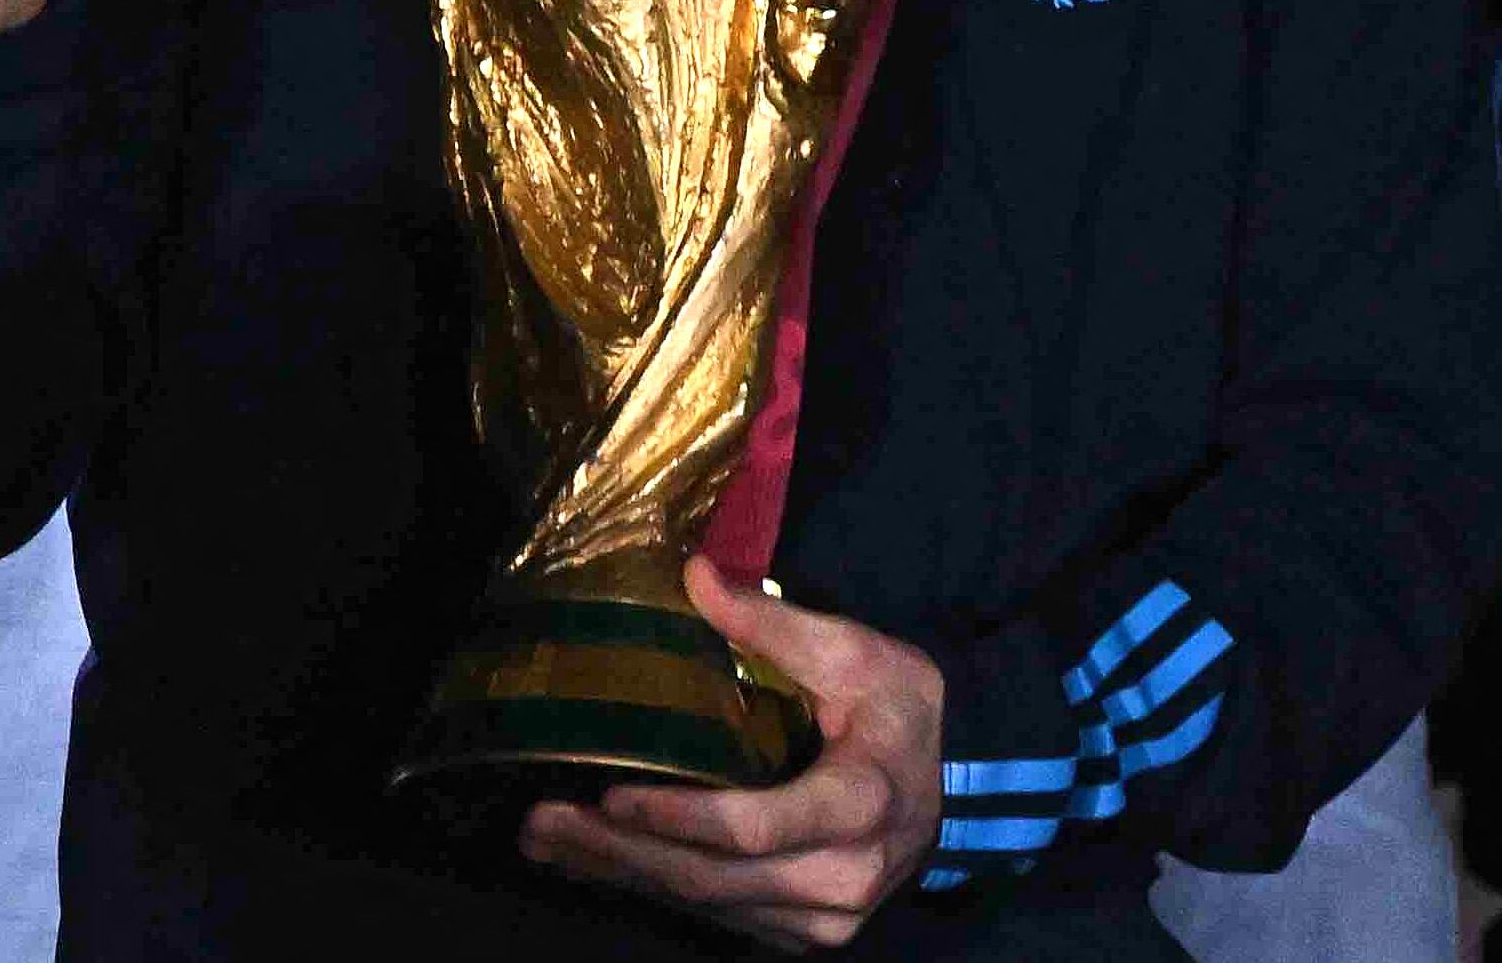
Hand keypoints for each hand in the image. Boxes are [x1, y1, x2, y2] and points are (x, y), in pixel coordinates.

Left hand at [521, 559, 945, 950]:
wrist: (960, 783)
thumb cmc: (902, 710)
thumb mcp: (855, 653)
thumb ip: (772, 623)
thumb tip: (693, 575)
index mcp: (859, 805)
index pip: (753, 829)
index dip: (676, 818)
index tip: (610, 797)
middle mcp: (841, 879)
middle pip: (712, 877)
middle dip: (620, 853)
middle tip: (541, 822)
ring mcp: (823, 919)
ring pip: (708, 904)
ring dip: (623, 875)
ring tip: (548, 840)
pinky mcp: (804, 934)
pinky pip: (720, 915)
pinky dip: (659, 888)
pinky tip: (602, 862)